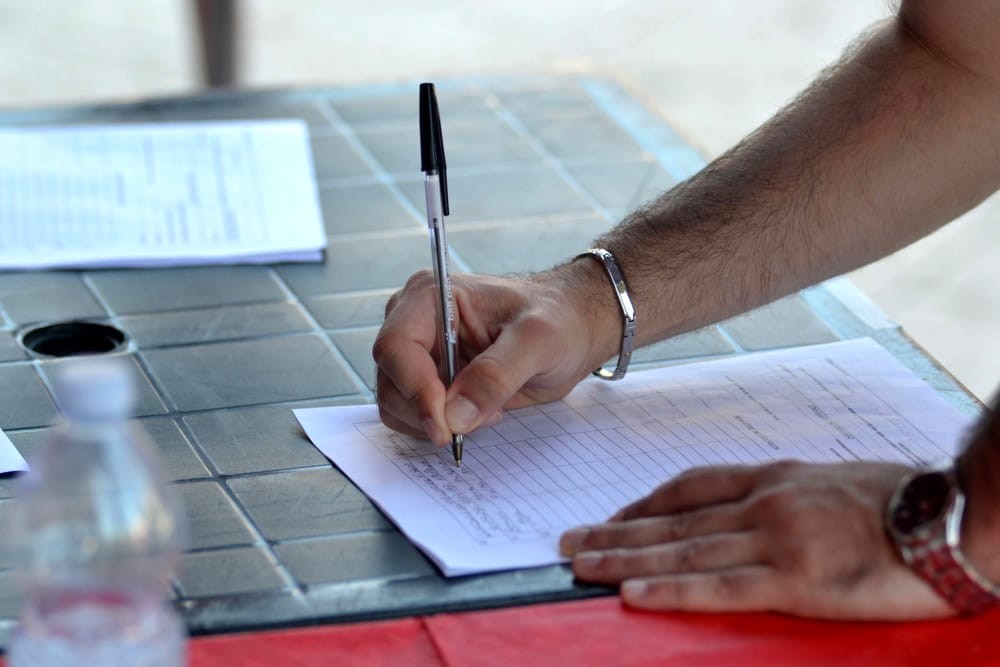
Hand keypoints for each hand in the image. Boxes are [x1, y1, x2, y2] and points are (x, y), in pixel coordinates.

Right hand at [373, 270, 599, 444]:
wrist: (573, 327)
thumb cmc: (558, 319)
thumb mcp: (538, 341)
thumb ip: (496, 376)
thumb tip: (455, 416)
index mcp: (431, 296)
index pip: (396, 348)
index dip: (415, 391)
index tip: (445, 426)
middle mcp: (414, 322)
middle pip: (390, 381)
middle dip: (430, 412)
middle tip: (480, 419)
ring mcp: (419, 354)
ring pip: (396, 404)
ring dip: (437, 422)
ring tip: (487, 410)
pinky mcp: (429, 380)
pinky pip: (413, 416)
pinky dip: (441, 426)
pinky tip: (479, 411)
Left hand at [559, 461, 954, 619]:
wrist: (954, 515)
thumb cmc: (902, 499)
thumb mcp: (831, 478)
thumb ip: (783, 491)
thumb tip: (747, 507)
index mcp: (773, 477)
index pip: (690, 486)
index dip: (643, 503)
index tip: (611, 516)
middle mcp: (764, 502)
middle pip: (673, 520)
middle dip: (615, 532)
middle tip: (568, 543)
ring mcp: (777, 538)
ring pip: (684, 550)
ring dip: (625, 559)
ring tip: (580, 566)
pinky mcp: (797, 579)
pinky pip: (720, 588)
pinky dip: (671, 590)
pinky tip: (633, 595)